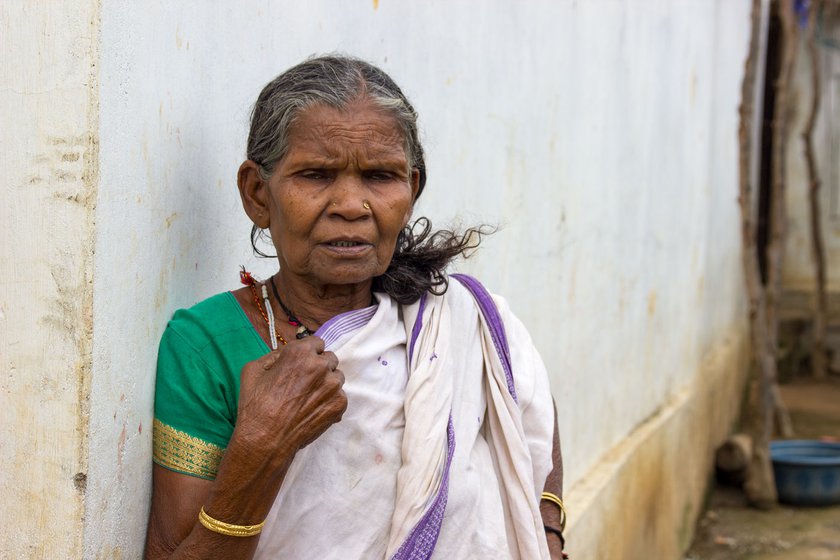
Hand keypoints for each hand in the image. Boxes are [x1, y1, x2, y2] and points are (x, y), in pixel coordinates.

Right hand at [234, 336, 346, 470]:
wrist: (265, 440)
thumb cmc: (255, 405)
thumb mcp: (253, 370)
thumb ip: (273, 356)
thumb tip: (285, 354)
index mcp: (300, 352)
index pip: (317, 343)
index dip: (309, 353)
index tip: (303, 363)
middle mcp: (321, 365)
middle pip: (329, 359)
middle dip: (319, 367)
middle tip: (305, 382)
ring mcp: (333, 385)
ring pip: (336, 377)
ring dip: (326, 383)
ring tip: (308, 398)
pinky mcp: (339, 404)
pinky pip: (339, 396)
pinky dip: (329, 401)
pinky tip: (312, 410)